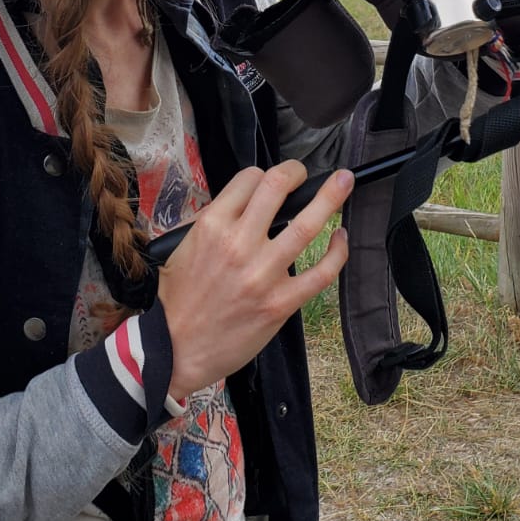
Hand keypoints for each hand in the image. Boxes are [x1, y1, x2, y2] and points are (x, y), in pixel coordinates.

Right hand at [156, 161, 352, 396]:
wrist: (174, 349)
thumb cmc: (177, 298)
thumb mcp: (181, 245)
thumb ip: (213, 220)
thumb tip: (245, 203)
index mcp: (212, 225)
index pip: (249, 179)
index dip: (264, 174)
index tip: (272, 182)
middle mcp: (239, 244)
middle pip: (278, 187)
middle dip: (297, 171)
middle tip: (306, 173)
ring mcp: (263, 274)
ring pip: (307, 226)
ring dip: (331, 198)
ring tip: (345, 181)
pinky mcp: (280, 303)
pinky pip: (321, 273)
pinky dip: (338, 252)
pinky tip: (341, 238)